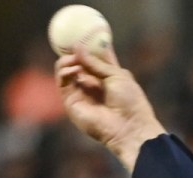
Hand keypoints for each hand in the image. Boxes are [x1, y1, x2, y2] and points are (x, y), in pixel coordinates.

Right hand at [54, 45, 166, 171]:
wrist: (129, 127)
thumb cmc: (130, 102)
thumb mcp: (116, 75)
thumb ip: (96, 62)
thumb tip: (77, 47)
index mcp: (108, 78)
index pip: (94, 59)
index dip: (89, 47)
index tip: (84, 35)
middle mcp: (93, 85)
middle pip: (78, 63)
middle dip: (75, 52)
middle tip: (75, 44)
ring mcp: (81, 94)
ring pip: (66, 71)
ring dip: (68, 61)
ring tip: (75, 60)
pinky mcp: (71, 103)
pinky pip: (62, 82)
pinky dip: (64, 71)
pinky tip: (74, 68)